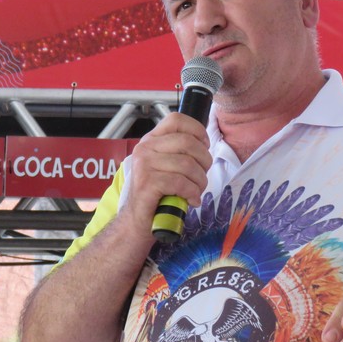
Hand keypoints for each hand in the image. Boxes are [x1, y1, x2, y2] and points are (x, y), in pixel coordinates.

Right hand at [122, 112, 211, 231]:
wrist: (137, 221)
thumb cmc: (158, 194)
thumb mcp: (167, 165)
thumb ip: (180, 151)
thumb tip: (204, 144)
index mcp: (151, 140)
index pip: (177, 120)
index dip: (197, 130)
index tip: (205, 147)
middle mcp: (145, 148)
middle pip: (188, 142)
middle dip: (204, 161)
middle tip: (202, 176)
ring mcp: (144, 165)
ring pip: (187, 164)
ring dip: (200, 181)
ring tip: (197, 191)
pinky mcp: (147, 183)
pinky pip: (181, 182)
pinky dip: (192, 193)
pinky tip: (191, 200)